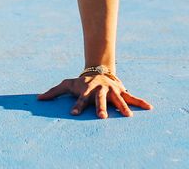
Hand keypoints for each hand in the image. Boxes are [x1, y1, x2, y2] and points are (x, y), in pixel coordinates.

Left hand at [38, 72, 152, 118]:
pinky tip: (150, 108)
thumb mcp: (67, 84)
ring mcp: (112, 91)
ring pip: (118, 99)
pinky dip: (141, 102)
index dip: (77, 106)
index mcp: (87, 90)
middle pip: (100, 99)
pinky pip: (133, 97)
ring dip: (122, 107)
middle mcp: (100, 91)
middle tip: (102, 117)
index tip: (73, 114)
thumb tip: (38, 99)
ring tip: (128, 117)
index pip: (80, 99)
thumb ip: (54, 92)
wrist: (98, 70)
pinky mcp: (121, 92)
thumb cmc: (81, 82)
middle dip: (101, 107)